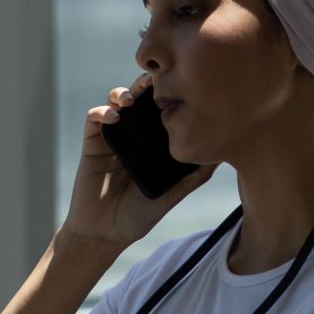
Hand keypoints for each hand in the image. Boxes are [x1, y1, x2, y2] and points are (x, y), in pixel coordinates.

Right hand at [61, 75, 219, 250]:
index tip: (185, 87)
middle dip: (148, 83)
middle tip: (159, 79)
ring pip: (116, 100)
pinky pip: (95, 117)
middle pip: (141, 98)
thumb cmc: (137, 216)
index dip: (171, 94)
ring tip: (133, 99)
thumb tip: (221, 157)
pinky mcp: (92, 144)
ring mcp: (112, 137)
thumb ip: (193, 178)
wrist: (104, 233)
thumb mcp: (171, 196)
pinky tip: (115, 118)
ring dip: (124, 92)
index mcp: (153, 144)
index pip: (163, 110)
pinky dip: (104, 111)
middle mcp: (133, 135)